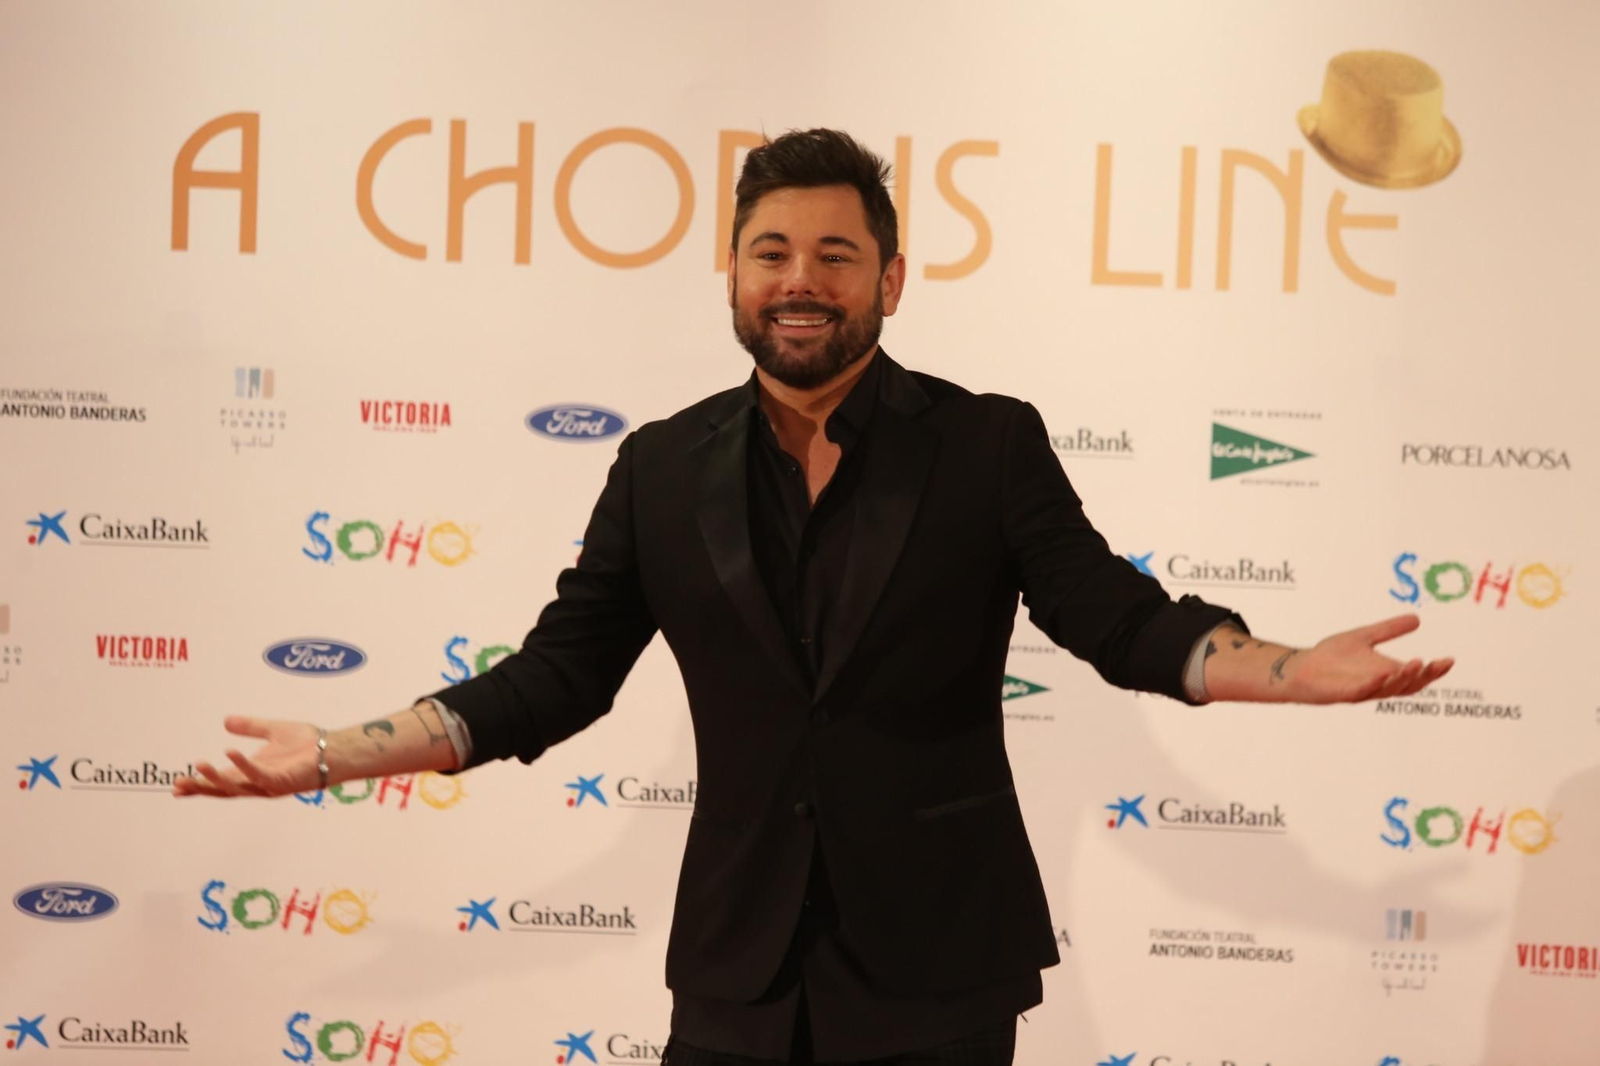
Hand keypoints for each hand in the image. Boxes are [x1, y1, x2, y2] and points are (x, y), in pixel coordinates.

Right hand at [172, 716, 321, 797]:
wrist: (334, 749)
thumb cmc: (308, 745)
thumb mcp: (272, 731)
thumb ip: (250, 727)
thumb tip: (225, 722)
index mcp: (253, 772)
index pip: (222, 780)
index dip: (201, 782)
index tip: (178, 784)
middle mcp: (259, 782)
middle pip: (224, 789)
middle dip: (202, 787)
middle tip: (179, 784)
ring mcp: (270, 784)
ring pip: (237, 786)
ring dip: (217, 777)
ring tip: (199, 765)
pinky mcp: (283, 781)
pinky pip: (259, 775)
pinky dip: (244, 765)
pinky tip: (230, 753)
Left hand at [1281, 614, 1453, 703]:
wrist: (1301, 667)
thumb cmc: (1332, 657)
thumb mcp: (1364, 637)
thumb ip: (1388, 630)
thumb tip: (1417, 618)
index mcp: (1386, 673)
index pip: (1416, 676)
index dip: (1434, 671)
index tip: (1449, 660)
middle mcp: (1378, 684)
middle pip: (1408, 686)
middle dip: (1424, 676)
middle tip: (1436, 664)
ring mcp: (1361, 691)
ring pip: (1388, 690)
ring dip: (1402, 678)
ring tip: (1414, 663)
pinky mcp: (1343, 694)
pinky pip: (1361, 691)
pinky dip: (1373, 684)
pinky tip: (1383, 674)